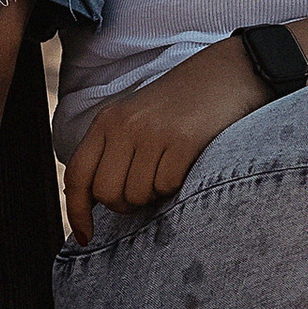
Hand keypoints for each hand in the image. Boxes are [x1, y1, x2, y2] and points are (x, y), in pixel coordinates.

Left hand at [63, 37, 263, 242]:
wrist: (229, 72)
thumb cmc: (184, 104)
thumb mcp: (138, 118)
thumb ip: (115, 152)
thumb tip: (99, 202)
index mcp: (107, 120)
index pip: (78, 175)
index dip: (77, 211)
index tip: (87, 236)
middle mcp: (124, 125)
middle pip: (107, 193)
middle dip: (126, 204)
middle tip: (148, 190)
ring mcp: (152, 132)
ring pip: (137, 195)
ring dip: (155, 194)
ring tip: (170, 169)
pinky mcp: (182, 140)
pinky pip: (167, 186)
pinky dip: (177, 186)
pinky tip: (187, 164)